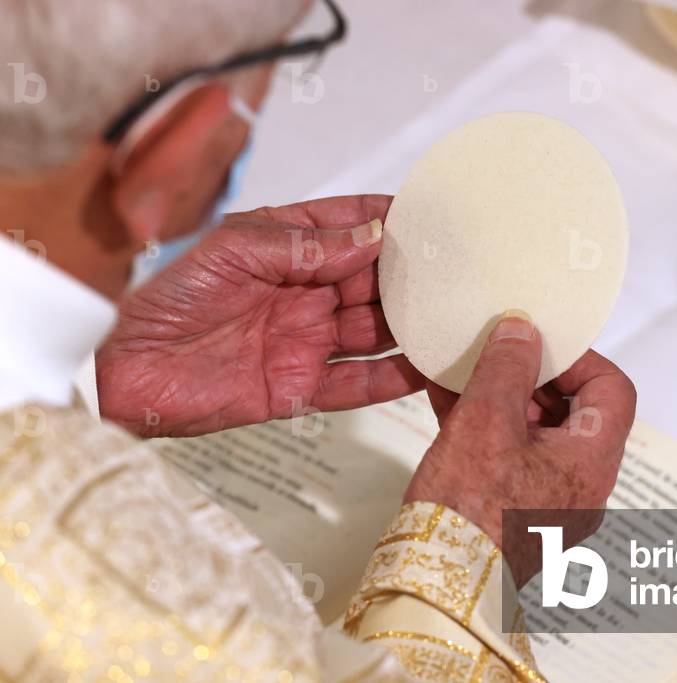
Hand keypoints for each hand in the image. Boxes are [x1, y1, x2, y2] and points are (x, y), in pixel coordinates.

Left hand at [97, 195, 423, 437]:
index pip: (352, 226)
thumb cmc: (165, 300)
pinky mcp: (302, 388)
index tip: (433, 214)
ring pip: (375, 332)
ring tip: (454, 317)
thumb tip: (370, 236)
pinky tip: (426, 369)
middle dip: (412, 275)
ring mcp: (307, 341)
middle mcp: (305, 293)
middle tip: (456, 271)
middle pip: (374, 282)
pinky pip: (358, 383)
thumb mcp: (233, 251)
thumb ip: (304, 245)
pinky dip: (393, 378)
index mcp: (286, 248)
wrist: (126, 370)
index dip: (392, 219)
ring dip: (411, 325)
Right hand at [403, 312, 635, 584]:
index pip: (612, 391)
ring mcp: (552, 504)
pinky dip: (489, 429)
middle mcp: (582, 486)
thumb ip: (507, 367)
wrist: (438, 586)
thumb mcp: (485, 420)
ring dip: (504, 400)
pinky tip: (448, 404)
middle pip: (575, 412)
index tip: (537, 344)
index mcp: (591, 462)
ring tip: (463, 374)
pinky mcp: (520, 514)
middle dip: (532, 377)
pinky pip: (514, 458)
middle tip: (496, 354)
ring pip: (539, 434)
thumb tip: (522, 332)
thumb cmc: (468, 513)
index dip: (578, 358)